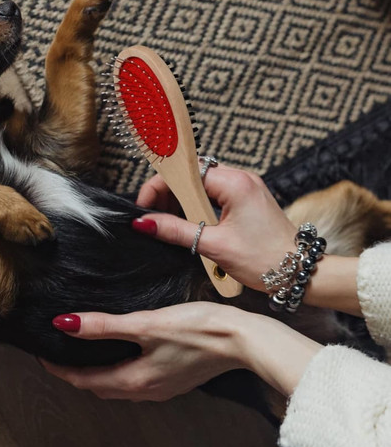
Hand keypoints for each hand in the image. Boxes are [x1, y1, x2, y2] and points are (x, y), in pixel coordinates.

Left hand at [41, 302, 247, 400]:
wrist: (243, 340)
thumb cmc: (197, 329)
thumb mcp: (145, 324)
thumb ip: (104, 326)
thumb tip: (64, 325)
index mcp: (134, 380)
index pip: (84, 380)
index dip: (59, 369)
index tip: (41, 354)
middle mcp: (145, 390)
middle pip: (99, 386)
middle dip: (75, 373)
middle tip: (57, 354)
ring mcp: (161, 387)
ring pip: (117, 384)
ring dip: (96, 372)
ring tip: (82, 352)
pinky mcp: (173, 377)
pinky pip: (134, 379)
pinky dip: (117, 369)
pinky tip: (120, 352)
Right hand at [135, 165, 296, 291]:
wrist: (302, 273)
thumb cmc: (266, 261)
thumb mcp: (215, 246)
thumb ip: (176, 231)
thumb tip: (144, 223)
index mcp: (235, 184)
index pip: (184, 173)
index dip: (159, 187)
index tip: (145, 208)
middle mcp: (241, 179)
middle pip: (190, 175)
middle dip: (168, 195)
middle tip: (155, 219)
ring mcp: (245, 188)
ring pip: (200, 185)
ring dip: (181, 203)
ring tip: (171, 225)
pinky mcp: (246, 199)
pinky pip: (213, 194)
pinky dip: (197, 207)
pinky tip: (190, 225)